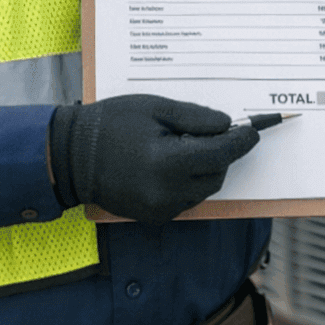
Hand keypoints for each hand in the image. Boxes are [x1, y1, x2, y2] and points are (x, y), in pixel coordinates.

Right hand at [49, 94, 258, 224]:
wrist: (71, 156)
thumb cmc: (110, 125)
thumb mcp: (155, 108)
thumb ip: (196, 118)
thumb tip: (227, 126)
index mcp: (168, 163)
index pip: (221, 154)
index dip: (241, 141)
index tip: (253, 131)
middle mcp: (166, 192)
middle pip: (216, 175)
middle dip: (223, 154)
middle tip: (214, 133)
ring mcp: (159, 209)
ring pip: (204, 190)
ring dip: (206, 169)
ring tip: (186, 146)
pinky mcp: (153, 216)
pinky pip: (186, 199)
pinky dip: (189, 182)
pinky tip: (173, 163)